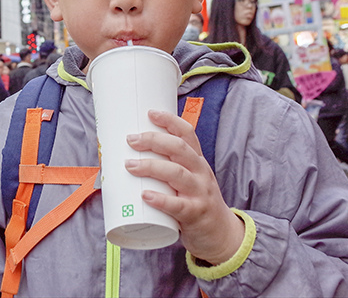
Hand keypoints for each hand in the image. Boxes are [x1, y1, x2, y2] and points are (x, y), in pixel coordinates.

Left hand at [124, 110, 244, 264]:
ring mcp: (199, 193)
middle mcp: (200, 173)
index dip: (170, 121)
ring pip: (177, 174)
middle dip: (153, 140)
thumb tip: (125, 156)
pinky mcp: (196, 214)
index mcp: (197, 161)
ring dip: (151, 167)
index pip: (187, 134)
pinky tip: (146, 196)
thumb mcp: (188, 180)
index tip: (150, 112)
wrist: (221, 235)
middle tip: (131, 140)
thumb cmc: (195, 202)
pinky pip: (178, 206)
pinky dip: (161, 200)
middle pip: (179, 149)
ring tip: (130, 165)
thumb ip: (165, 167)